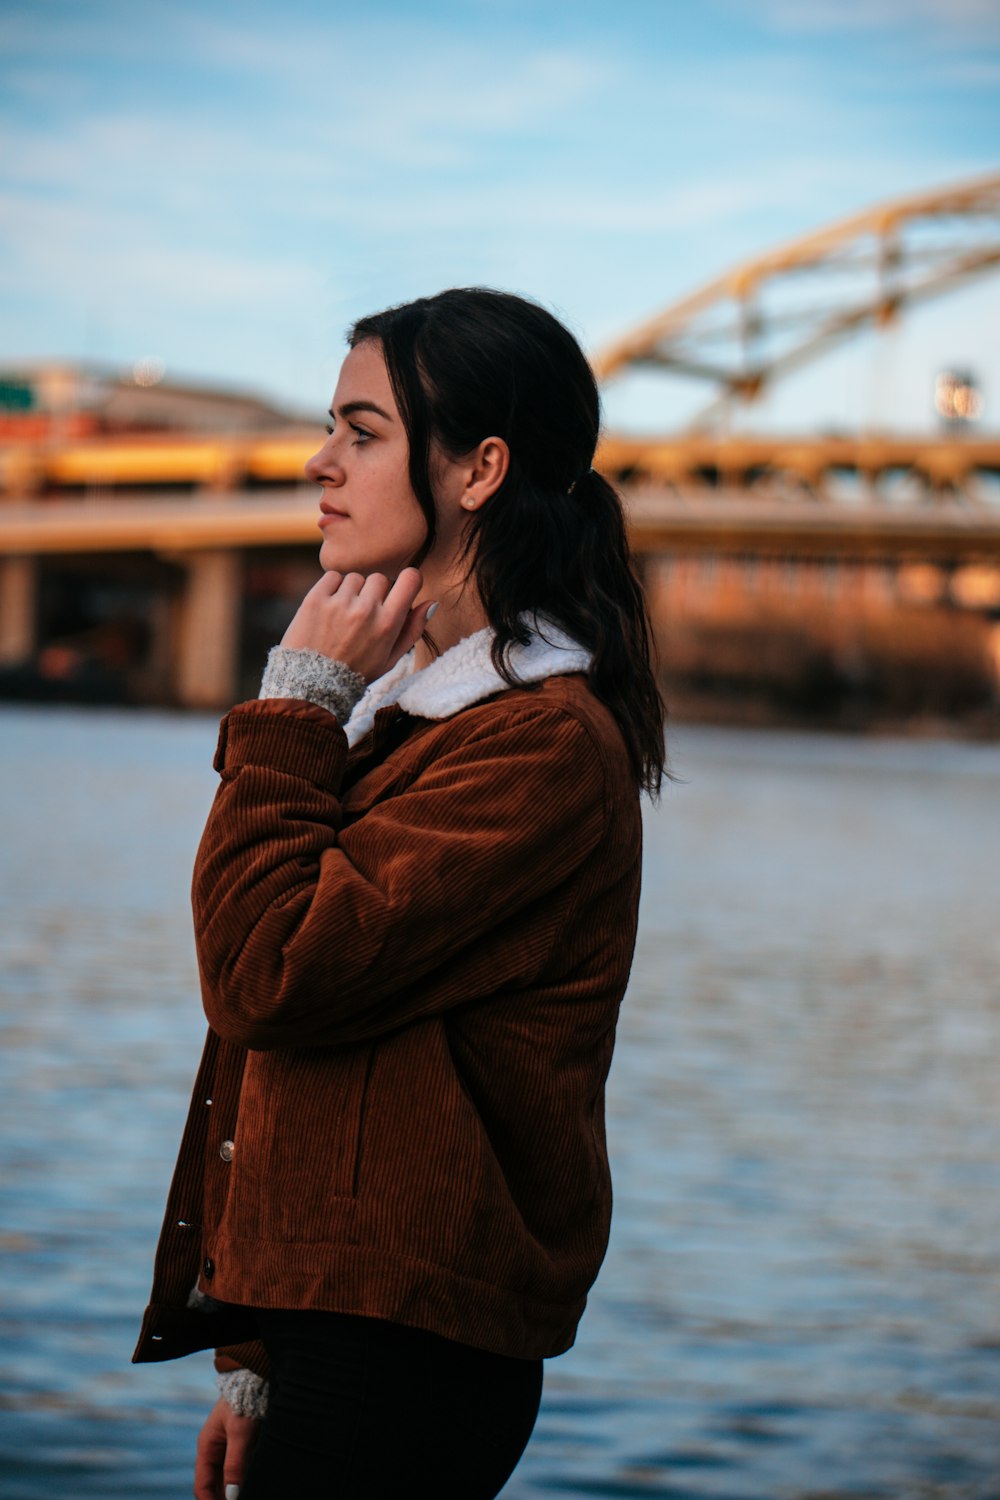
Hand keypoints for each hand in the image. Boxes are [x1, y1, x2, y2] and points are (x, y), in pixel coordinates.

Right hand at [194, 1397, 258, 1499]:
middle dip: (225, 1498)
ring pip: (230, 1480)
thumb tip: (231, 1495)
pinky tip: (256, 1486)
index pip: (202, 1485)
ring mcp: (230, 1449)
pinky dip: (246, 1480)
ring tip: (251, 1494)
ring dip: (237, 1490)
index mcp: (207, 1447)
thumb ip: (235, 1463)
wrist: (258, 1378)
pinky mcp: (245, 1446)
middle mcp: (216, 1451)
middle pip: (216, 1486)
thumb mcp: (240, 1433)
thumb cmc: (245, 1401)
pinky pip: (243, 1470)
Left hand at [280, 567, 433, 682]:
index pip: (410, 579)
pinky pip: (333, 576)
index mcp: (388, 624)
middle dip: (375, 593)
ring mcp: (339, 603)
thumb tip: (432, 602)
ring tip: (344, 616)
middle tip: (364, 615)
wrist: (313, 683)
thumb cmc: (357, 671)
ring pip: (355, 578)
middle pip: (380, 578)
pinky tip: (330, 609)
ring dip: (352, 592)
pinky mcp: (315, 599)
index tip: (400, 589)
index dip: (408, 580)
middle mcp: (365, 610)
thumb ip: (413, 630)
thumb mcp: (391, 659)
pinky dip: (333, 588)